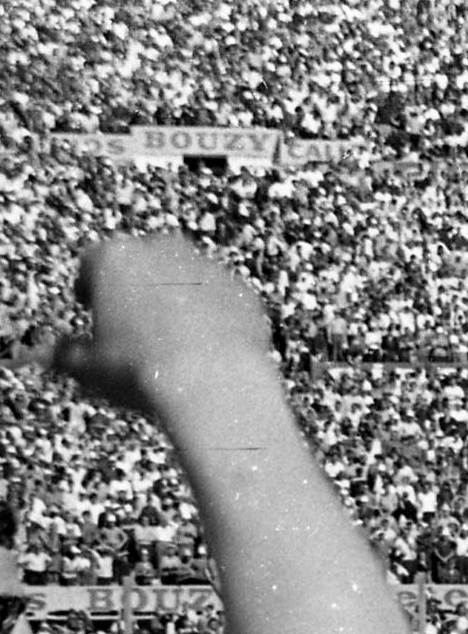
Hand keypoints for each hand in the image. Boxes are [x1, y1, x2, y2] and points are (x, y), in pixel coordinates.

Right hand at [51, 234, 274, 415]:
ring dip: (180, 298)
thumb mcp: (88, 368)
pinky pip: (225, 301)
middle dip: (138, 286)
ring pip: (187, 278)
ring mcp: (209, 268)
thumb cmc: (142, 370)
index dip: (90, 286)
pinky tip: (212, 346)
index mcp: (114, 258)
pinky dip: (218, 316)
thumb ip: (66, 353)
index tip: (92, 306)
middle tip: (136, 321)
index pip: (92, 262)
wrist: (213, 382)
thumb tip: (56, 354)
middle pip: (144, 262)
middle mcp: (163, 250)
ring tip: (176, 338)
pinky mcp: (245, 292)